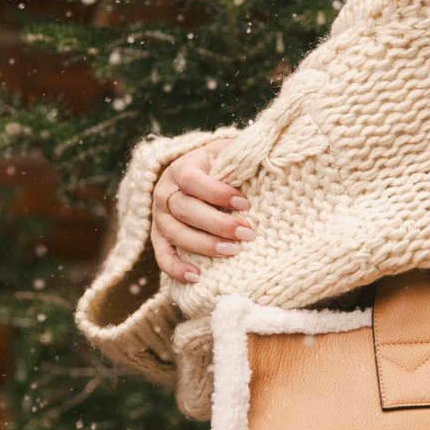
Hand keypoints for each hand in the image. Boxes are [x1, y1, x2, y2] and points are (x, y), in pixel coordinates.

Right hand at [151, 139, 254, 283]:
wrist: (198, 173)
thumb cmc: (222, 166)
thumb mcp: (230, 153)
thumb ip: (243, 155)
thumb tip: (270, 161)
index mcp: (181, 168)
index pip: (192, 180)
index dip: (217, 193)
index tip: (245, 204)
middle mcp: (165, 192)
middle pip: (185, 210)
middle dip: (218, 224)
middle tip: (247, 233)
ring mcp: (160, 217)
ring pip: (176, 233)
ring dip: (204, 245)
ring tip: (233, 252)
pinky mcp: (159, 237)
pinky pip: (163, 255)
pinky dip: (176, 268)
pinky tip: (196, 277)